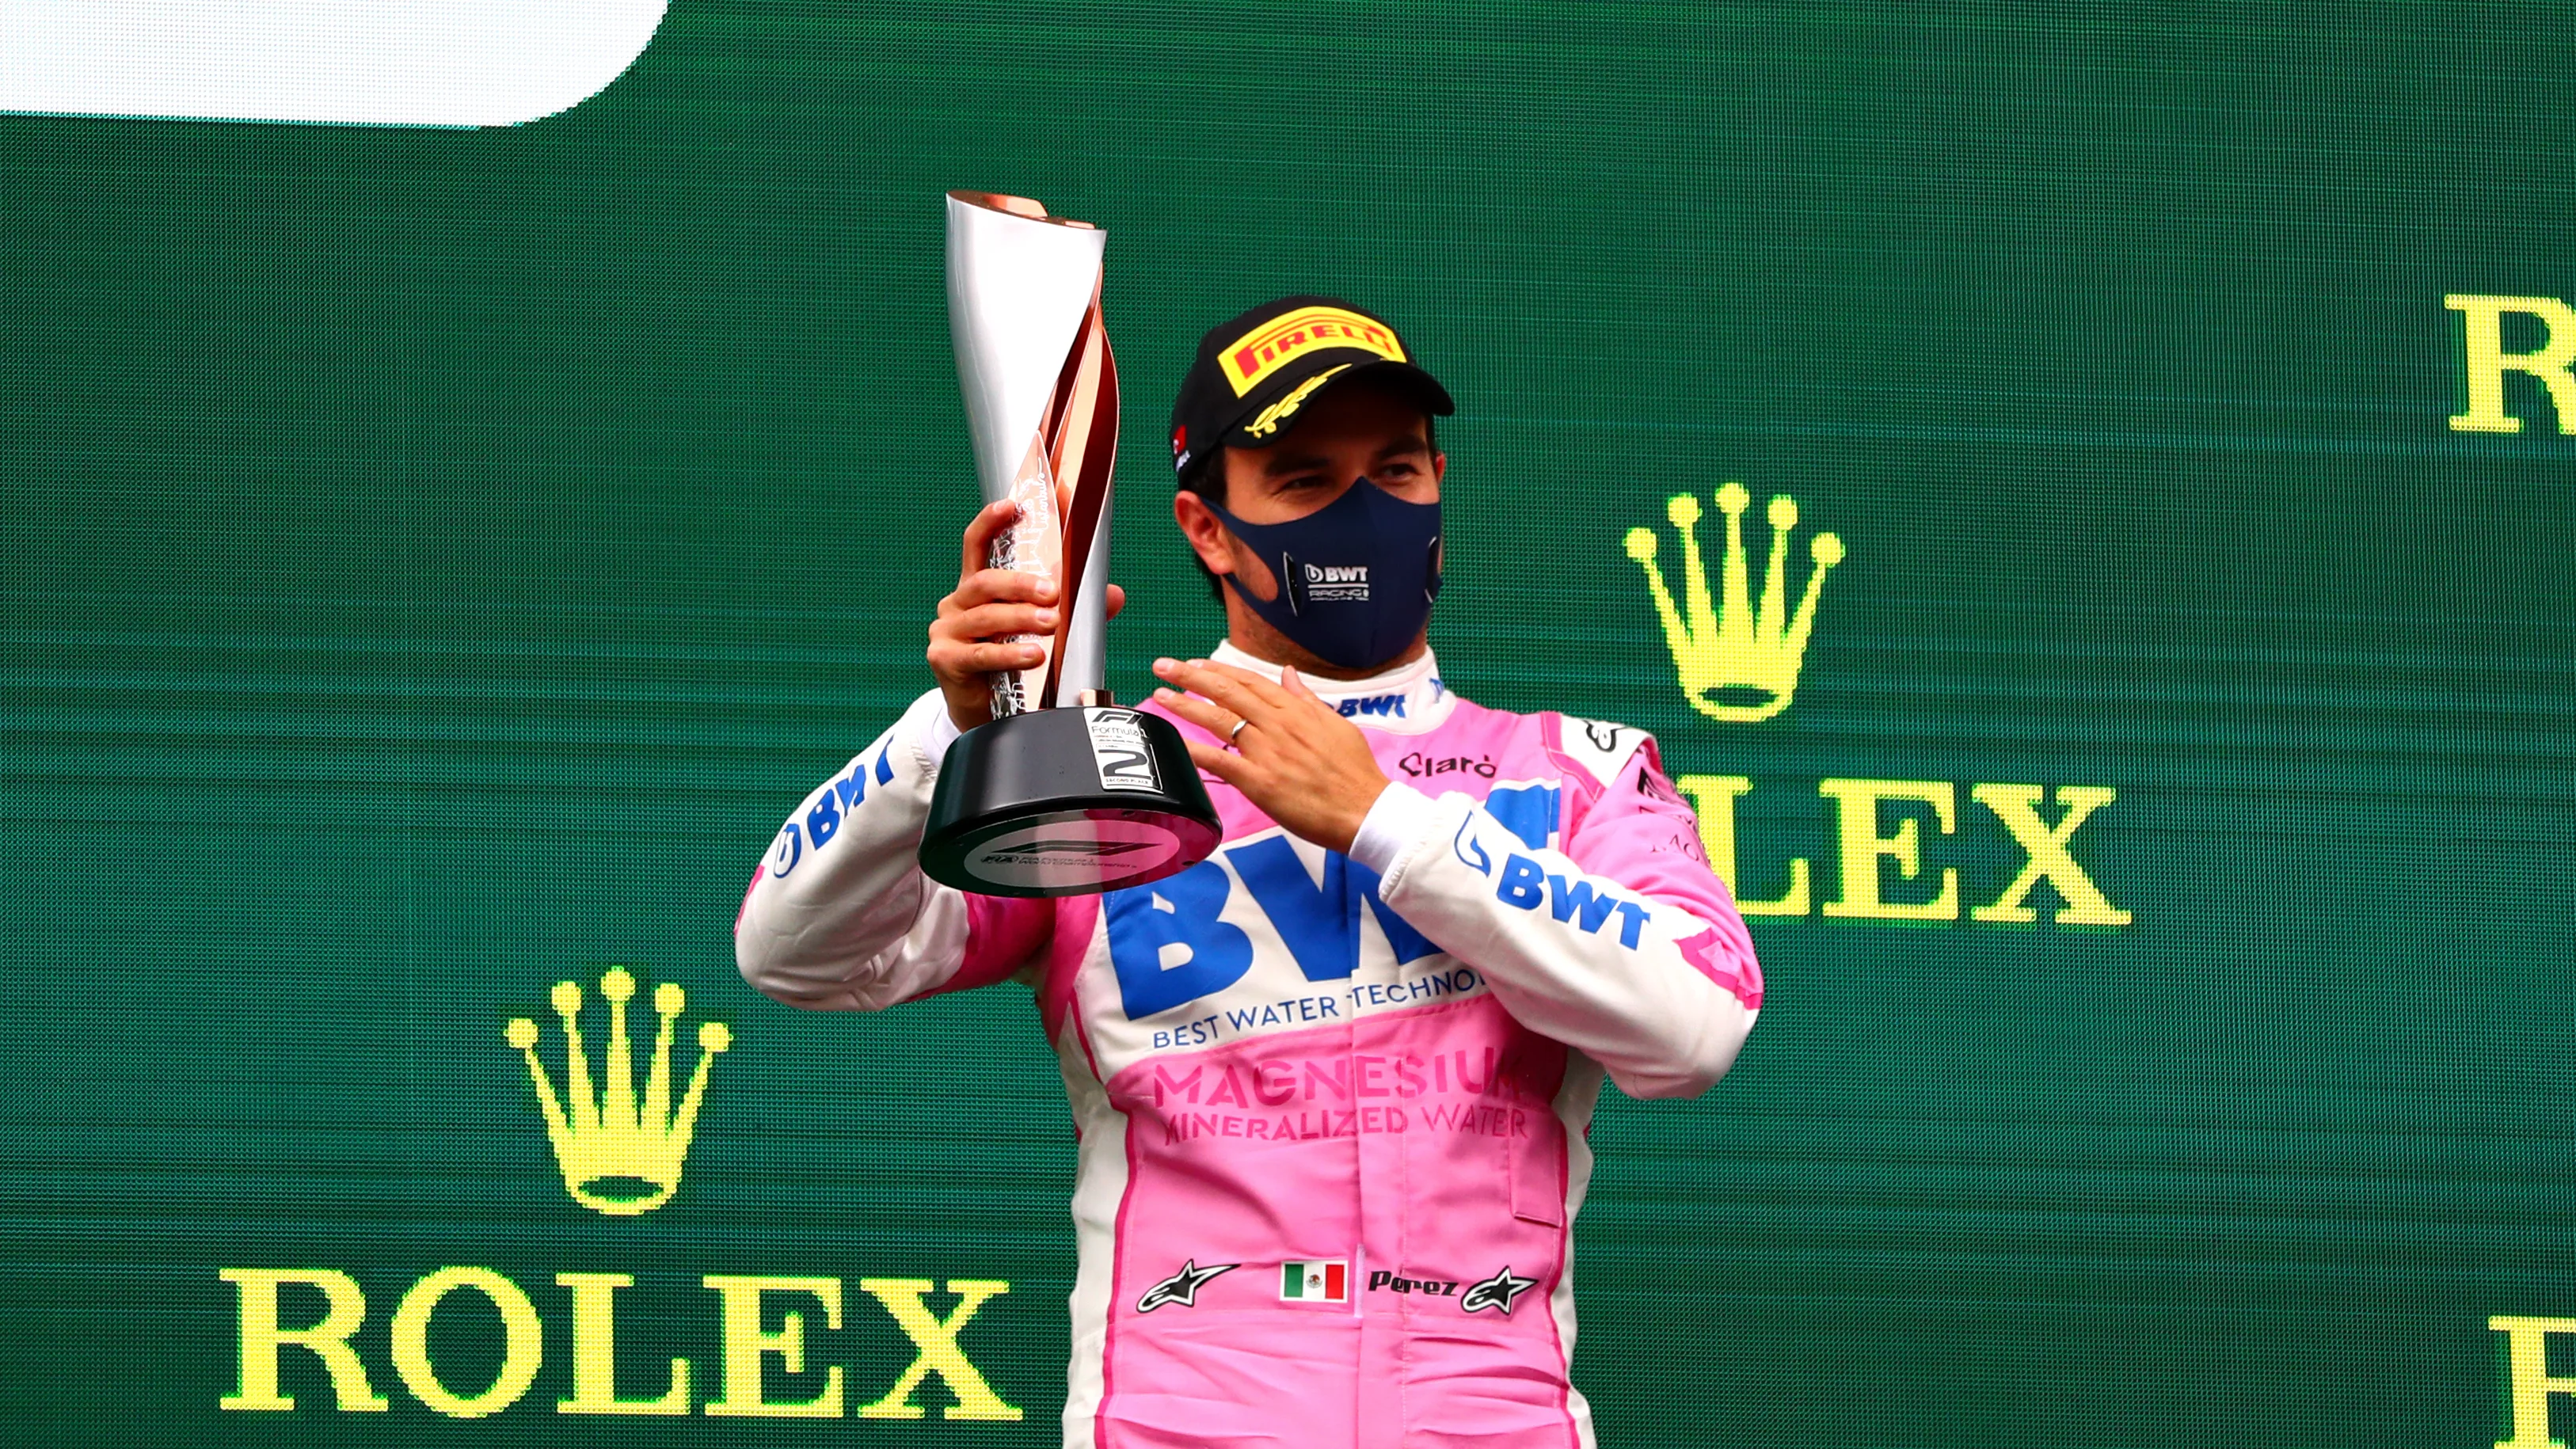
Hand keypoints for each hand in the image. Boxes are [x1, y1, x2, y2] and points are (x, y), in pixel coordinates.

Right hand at [929, 494, 1124, 732]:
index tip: (1011, 505)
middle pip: (986, 581)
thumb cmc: (1012, 662)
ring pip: (986, 616)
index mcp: (977, 586)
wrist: (984, 711)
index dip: (991, 522)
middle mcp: (958, 603)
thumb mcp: (1041, 631)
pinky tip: (1033, 656)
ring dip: (1021, 618)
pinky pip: (980, 653)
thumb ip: (1075, 610)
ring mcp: (947, 630)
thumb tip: (1113, 595)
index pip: (977, 544)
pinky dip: (1008, 654)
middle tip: (1053, 591)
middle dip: (1022, 583)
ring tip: (1050, 623)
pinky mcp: (945, 659)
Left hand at [1150, 658, 1389, 854]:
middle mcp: (1277, 725)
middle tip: (1163, 666)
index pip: (1249, 681)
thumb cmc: (1354, 771)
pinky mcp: (1260, 782)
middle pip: (1227, 693)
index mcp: (1296, 710)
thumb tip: (1287, 673)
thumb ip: (1306, 698)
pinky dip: (1195, 751)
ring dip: (1185, 706)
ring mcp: (1267, 752)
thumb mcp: (1336, 724)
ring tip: (1160, 695)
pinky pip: (1220, 762)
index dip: (1218, 670)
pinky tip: (1175, 742)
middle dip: (1191, 676)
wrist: (1365, 810)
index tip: (1195, 663)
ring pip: (1218, 721)